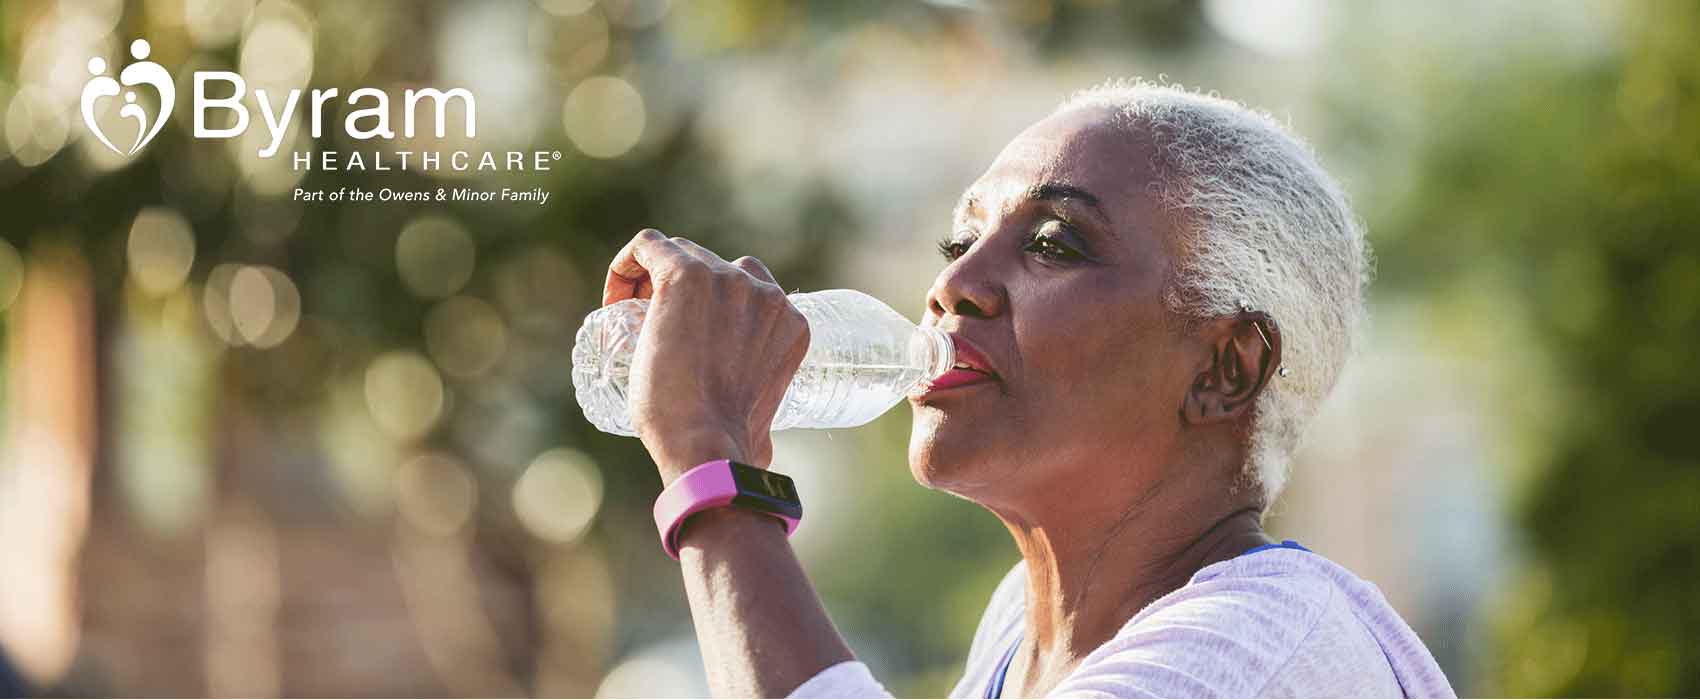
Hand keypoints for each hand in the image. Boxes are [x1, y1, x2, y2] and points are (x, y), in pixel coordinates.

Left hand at [603, 229, 808, 481]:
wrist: (707, 443)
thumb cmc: (727, 447)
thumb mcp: (761, 425)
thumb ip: (762, 429)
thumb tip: (756, 453)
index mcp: (789, 321)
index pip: (747, 287)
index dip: (712, 302)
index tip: (684, 333)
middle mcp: (763, 293)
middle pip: (712, 264)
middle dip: (680, 288)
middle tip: (651, 327)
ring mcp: (726, 280)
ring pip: (680, 253)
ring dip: (654, 277)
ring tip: (630, 316)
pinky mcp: (685, 276)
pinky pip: (649, 246)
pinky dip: (628, 263)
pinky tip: (614, 296)